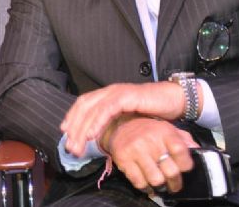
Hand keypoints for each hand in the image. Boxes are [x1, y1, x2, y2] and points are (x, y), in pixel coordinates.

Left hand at [61, 82, 185, 156]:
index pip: (83, 104)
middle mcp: (110, 91)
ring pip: (92, 109)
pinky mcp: (127, 96)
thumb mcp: (128, 118)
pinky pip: (107, 109)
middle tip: (70, 147)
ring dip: (82, 129)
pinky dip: (97, 122)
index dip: (72, 117)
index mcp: (108, 95)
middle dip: (74, 128)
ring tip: (77, 145)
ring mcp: (117, 92)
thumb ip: (114, 122)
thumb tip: (99, 137)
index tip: (65, 134)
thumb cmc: (153, 111)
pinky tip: (92, 134)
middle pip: (84, 107)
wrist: (173, 101)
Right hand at [101, 116, 196, 193]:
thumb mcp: (167, 128)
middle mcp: (150, 140)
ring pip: (156, 179)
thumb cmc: (147, 129)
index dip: (186, 164)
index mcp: (164, 132)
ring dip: (161, 186)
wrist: (120, 124)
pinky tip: (148, 184)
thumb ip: (183, 138)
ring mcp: (136, 151)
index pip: (181, 151)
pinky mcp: (124, 160)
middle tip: (174, 185)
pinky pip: (139, 182)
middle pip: (170, 171)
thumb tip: (197, 150)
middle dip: (175, 182)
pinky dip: (146, 188)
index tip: (185, 169)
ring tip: (161, 184)